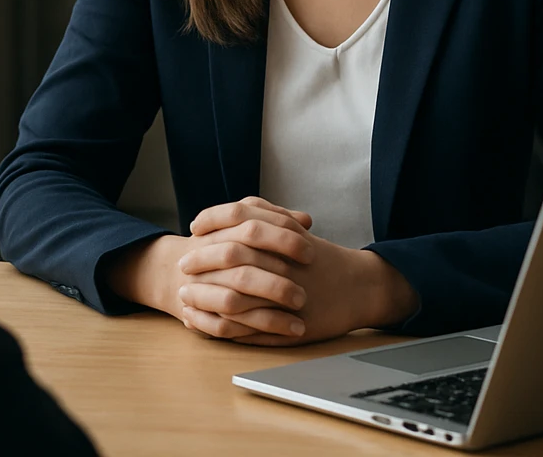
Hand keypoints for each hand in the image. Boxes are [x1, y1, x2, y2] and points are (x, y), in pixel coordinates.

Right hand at [104, 197, 315, 337]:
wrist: (179, 270)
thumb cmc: (225, 245)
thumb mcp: (244, 226)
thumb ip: (275, 219)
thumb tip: (306, 219)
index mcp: (220, 229)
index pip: (250, 225)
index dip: (281, 238)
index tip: (310, 250)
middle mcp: (207, 256)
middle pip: (238, 261)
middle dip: (275, 276)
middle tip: (306, 289)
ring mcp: (201, 286)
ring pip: (233, 299)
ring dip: (269, 309)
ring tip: (301, 313)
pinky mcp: (202, 313)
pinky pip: (226, 326)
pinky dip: (257, 330)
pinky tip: (289, 331)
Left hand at [177, 203, 419, 346]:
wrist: (359, 286)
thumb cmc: (321, 258)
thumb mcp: (294, 231)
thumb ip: (264, 217)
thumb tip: (226, 213)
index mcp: (283, 235)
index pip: (237, 217)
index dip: (210, 221)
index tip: (194, 228)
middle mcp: (282, 262)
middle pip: (230, 256)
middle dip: (201, 262)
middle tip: (183, 266)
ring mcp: (283, 295)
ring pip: (234, 298)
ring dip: (205, 299)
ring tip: (184, 301)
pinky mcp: (286, 323)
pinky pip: (247, 328)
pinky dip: (221, 326)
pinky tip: (204, 324)